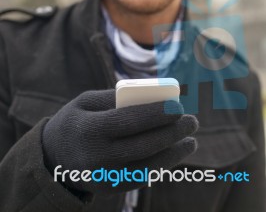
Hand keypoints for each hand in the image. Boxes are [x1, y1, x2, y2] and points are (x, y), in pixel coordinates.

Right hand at [42, 89, 197, 192]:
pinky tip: (173, 153)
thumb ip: (116, 98)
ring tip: (190, 141)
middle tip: (192, 121)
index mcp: (89, 129)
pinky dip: (161, 165)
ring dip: (173, 153)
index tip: (178, 106)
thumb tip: (154, 97)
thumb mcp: (87, 101)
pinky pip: (141, 177)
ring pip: (147, 166)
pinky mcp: (110, 188)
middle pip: (143, 145)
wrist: (53, 156)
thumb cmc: (75, 120)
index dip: (156, 114)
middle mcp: (97, 156)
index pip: (129, 121)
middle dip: (172, 133)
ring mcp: (104, 176)